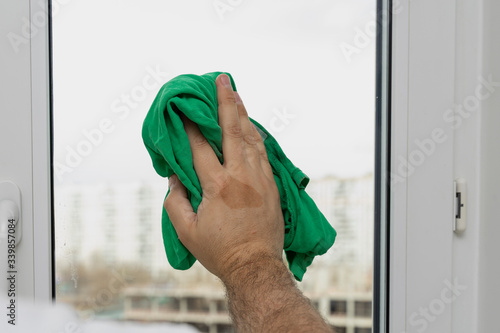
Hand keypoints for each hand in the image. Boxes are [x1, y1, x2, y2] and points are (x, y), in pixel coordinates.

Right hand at [163, 74, 284, 281]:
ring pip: (252, 138)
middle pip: (233, 131)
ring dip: (243, 114)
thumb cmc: (219, 251)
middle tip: (223, 80)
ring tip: (237, 95)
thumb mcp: (187, 231)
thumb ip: (175, 201)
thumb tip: (174, 179)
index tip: (185, 110)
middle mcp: (241, 176)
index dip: (191, 126)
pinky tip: (252, 127)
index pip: (201, 147)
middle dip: (226, 102)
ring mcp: (260, 179)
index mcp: (218, 186)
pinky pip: (264, 152)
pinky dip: (256, 136)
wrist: (255, 265)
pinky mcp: (272, 185)